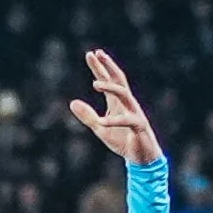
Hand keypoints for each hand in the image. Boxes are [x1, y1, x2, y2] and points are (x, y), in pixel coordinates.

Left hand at [68, 49, 161, 165]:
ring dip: (110, 88)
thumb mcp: (100, 128)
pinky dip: (113, 121)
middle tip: (97, 54)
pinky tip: (101, 122)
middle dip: (108, 66)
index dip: (100, 67)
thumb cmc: (122, 141)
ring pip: (124, 94)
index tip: (91, 53)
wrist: (141, 158)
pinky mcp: (139, 126)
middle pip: (119, 80)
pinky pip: (126, 120)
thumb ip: (88, 116)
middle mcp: (127, 103)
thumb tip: (72, 103)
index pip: (109, 80)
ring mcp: (135, 113)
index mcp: (117, 102)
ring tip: (95, 83)